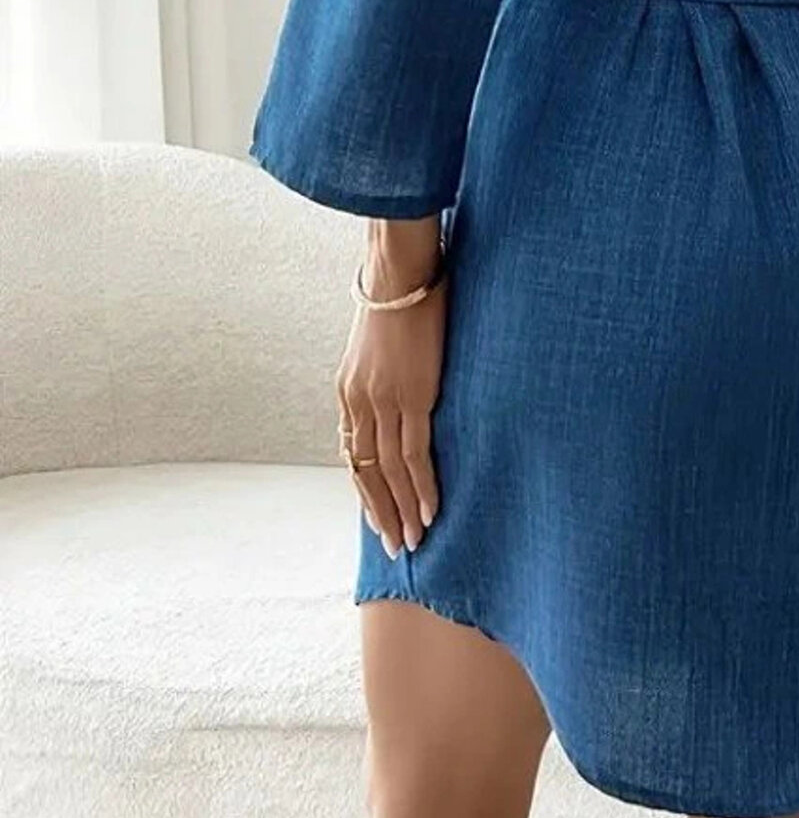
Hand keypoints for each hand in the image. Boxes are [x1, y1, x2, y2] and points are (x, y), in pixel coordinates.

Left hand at [337, 218, 446, 557]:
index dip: (367, 490)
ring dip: (404, 509)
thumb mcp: (379, 345)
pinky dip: (423, 486)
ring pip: (389, 472)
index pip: (353, 455)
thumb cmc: (399, 300)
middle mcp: (359, 403)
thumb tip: (400, 391)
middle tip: (396, 545)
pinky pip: (414, 454)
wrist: (401, 272)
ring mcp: (383, 402)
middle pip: (366, 472)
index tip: (380, 517)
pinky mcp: (411, 396)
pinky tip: (432, 510)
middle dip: (382, 512)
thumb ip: (383, 376)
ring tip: (416, 539)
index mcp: (348, 393)